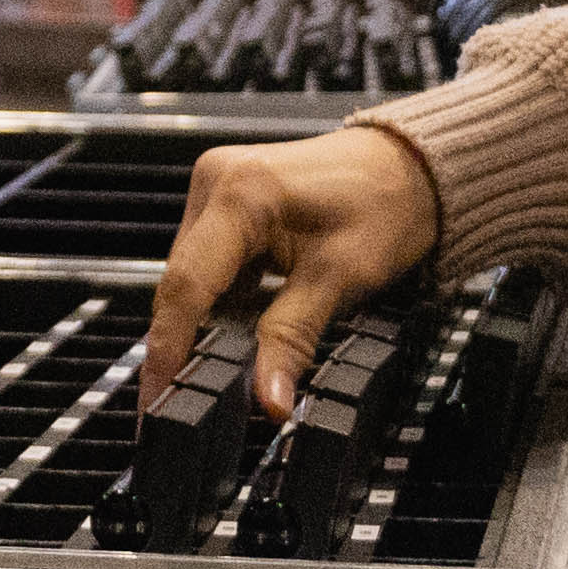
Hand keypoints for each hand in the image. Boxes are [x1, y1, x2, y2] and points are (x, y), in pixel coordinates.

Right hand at [146, 126, 443, 420]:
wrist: (409, 168)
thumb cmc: (385, 204)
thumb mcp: (341, 279)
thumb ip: (292, 341)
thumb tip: (268, 399)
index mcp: (241, 193)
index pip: (187, 284)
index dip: (168, 346)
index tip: (158, 392)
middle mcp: (217, 179)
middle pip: (181, 278)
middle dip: (183, 338)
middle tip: (180, 396)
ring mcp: (218, 185)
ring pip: (190, 272)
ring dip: (204, 318)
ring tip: (218, 365)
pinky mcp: (226, 197)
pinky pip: (207, 260)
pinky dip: (220, 297)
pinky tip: (238, 324)